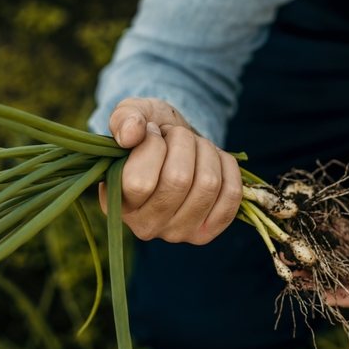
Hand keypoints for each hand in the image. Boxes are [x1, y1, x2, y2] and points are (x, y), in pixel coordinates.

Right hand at [98, 98, 242, 244]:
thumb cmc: (151, 133)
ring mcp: (177, 233)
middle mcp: (145, 226)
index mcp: (117, 203)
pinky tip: (214, 159)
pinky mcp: (207, 232)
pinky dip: (227, 166)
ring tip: (195, 145)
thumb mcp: (134, 116)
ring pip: (208, 184)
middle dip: (183, 142)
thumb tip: (130, 135)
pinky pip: (232, 195)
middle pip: (179, 180)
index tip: (153, 131)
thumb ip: (124, 118)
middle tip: (177, 134)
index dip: (153, 146)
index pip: (140, 182)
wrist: (178, 149)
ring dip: (206, 151)